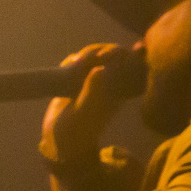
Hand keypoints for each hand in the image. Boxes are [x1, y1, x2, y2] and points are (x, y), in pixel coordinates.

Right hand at [41, 42, 139, 174]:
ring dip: (87, 53)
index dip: (122, 54)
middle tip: (84, 60)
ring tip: (74, 63)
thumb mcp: (84, 112)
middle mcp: (108, 83)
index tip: (103, 57)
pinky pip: (79, 62)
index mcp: (118, 90)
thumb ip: (92, 91)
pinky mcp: (76, 81)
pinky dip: (74, 60)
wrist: (60, 140)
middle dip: (100, 50)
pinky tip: (67, 67)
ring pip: (96, 55)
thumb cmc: (77, 130)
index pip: (130, 63)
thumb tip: (100, 68)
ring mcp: (92, 81)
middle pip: (114, 54)